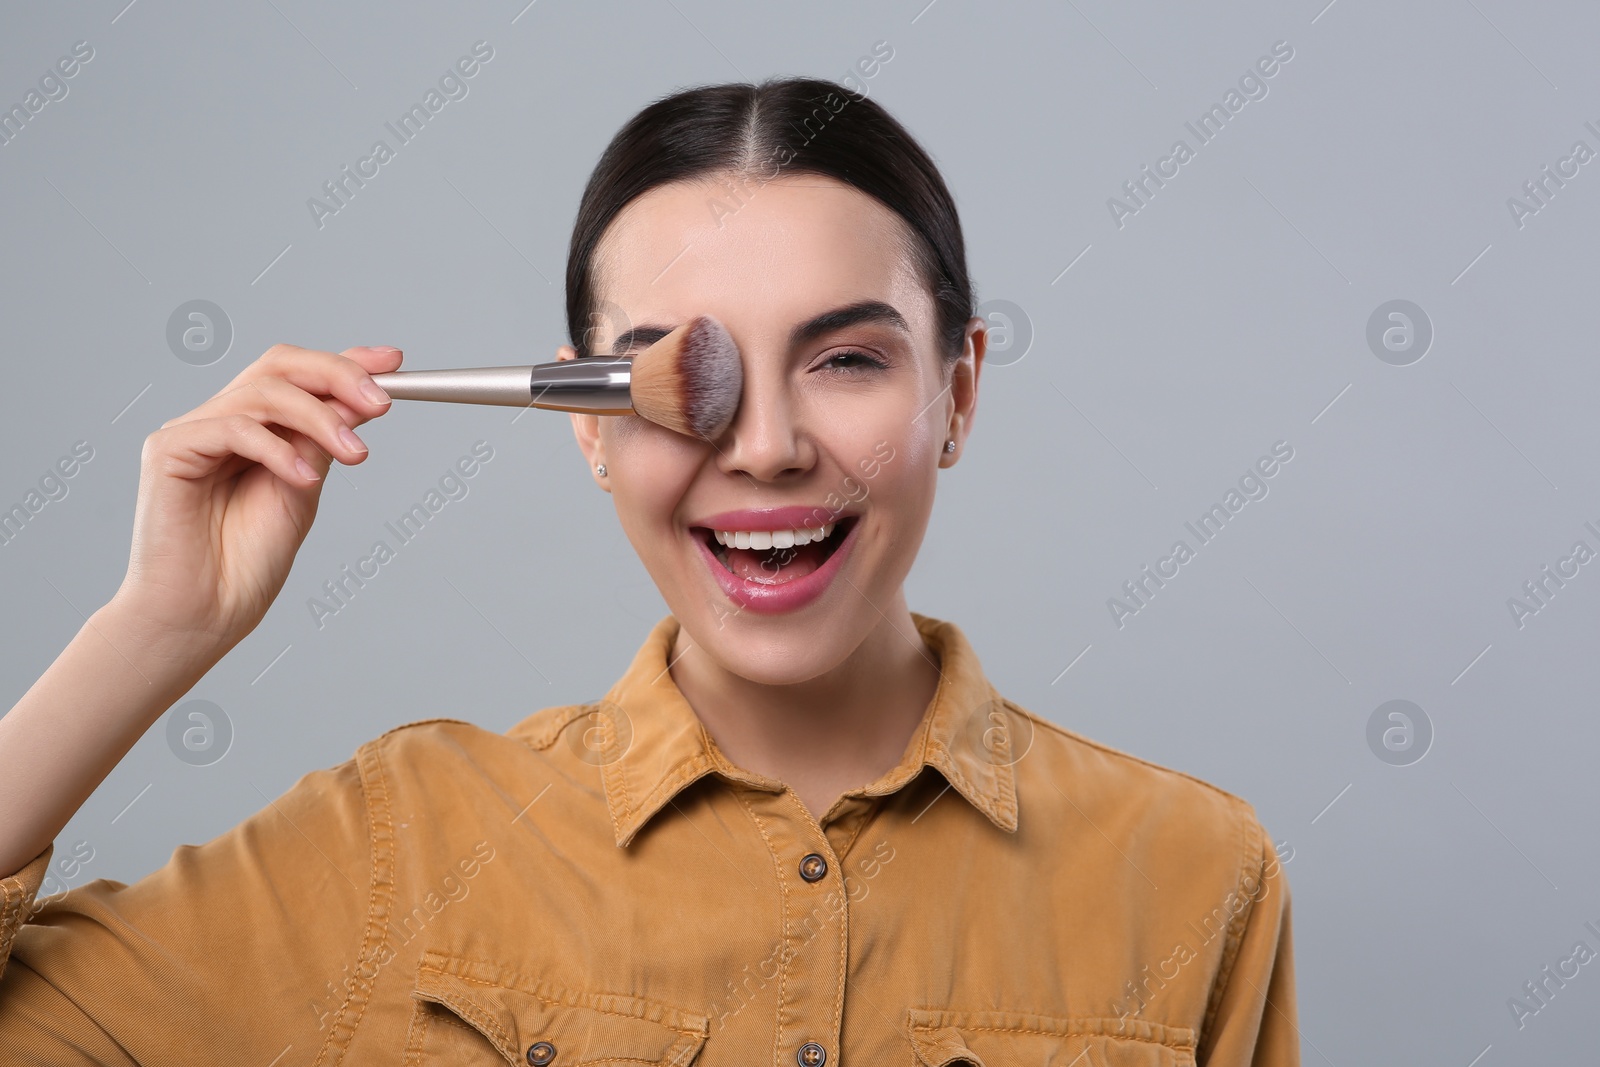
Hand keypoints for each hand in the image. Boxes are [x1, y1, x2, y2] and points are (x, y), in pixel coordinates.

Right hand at [109, 344, 400, 654]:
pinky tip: (303, 478)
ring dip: (320, 418)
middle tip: (381, 403)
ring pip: (263, 392)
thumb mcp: (303, 490)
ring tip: (354, 455)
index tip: (393, 362)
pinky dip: (277, 448)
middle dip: (337, 376)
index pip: (297, 375)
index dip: (345, 361)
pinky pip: (233, 427)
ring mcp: (191, 432)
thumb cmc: (246, 563)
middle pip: (279, 367)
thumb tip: (361, 399)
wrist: (204, 614)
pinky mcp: (168, 450)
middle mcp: (219, 421)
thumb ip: (322, 442)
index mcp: (253, 428)